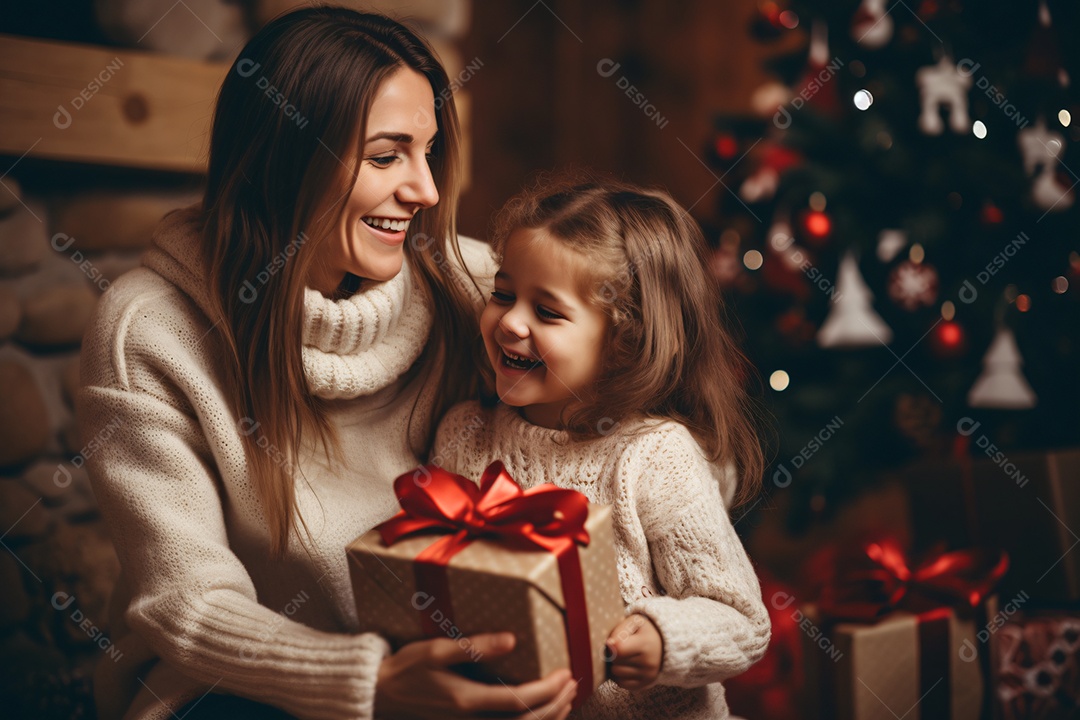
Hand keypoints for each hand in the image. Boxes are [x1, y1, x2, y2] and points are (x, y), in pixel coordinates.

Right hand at [374, 632, 577, 718]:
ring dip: (548, 718)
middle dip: (555, 705)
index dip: (548, 689)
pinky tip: (541, 714)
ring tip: (566, 699)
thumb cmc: (407, 668)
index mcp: (467, 700)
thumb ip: (474, 646)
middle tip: (573, 684)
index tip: (565, 672)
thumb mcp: (436, 649)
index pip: (520, 701)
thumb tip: (512, 639)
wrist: (381, 693)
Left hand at [605, 614, 662, 691]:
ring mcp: (647, 675)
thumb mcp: (635, 622)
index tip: (613, 641)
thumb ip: (620, 630)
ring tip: (624, 657)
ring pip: (616, 674)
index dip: (611, 645)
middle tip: (621, 649)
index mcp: (646, 644)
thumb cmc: (644, 632)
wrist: (663, 646)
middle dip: (614, 655)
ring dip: (616, 666)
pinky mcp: (645, 684)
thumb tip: (610, 644)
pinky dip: (620, 676)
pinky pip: (622, 684)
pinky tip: (626, 667)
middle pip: (615, 663)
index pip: (618, 651)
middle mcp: (648, 663)